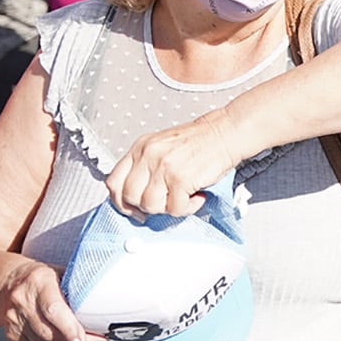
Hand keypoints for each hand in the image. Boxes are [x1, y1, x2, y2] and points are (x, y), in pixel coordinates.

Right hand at [0, 257, 105, 340]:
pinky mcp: (11, 333)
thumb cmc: (45, 276)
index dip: (69, 329)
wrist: (9, 281)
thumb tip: (109, 304)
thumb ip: (79, 287)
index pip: (53, 310)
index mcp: (38, 282)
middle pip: (49, 332)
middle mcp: (22, 302)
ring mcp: (13, 320)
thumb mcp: (62, 272)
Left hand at [106, 111, 245, 218]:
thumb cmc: (201, 141)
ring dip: (168, 208)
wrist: (227, 132)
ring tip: (183, 197)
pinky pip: (175, 208)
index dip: (120, 201)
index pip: (113, 182)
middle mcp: (148, 155)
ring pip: (150, 205)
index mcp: (141, 147)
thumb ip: (146, 166)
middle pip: (129, 197)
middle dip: (146, 207)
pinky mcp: (181, 179)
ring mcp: (163, 167)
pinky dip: (188, 208)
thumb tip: (136, 196)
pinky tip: (196, 196)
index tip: (132, 207)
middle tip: (163, 204)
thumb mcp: (163, 146)